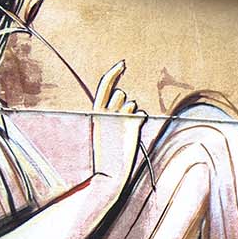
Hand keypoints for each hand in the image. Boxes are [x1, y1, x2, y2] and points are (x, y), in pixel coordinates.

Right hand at [90, 60, 146, 189]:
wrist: (108, 175)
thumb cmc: (105, 155)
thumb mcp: (101, 130)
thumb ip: (109, 114)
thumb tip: (127, 102)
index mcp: (95, 112)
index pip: (105, 85)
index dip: (114, 72)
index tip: (123, 63)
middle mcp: (107, 111)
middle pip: (122, 94)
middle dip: (124, 104)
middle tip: (121, 123)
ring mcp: (120, 118)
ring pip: (133, 105)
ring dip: (132, 115)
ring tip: (124, 133)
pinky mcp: (132, 125)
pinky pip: (142, 115)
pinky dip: (140, 122)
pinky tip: (133, 135)